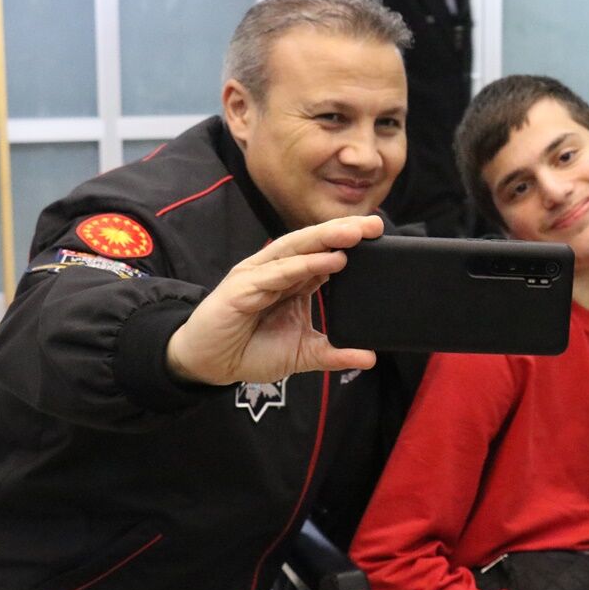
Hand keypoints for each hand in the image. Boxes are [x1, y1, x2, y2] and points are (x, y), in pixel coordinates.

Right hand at [165, 216, 383, 384]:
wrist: (208, 364)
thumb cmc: (250, 350)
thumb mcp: (303, 354)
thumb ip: (335, 353)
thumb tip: (370, 358)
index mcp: (294, 280)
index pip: (326, 253)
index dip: (351, 242)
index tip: (379, 235)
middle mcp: (277, 271)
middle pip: (314, 243)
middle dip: (344, 231)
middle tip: (374, 224)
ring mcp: (258, 275)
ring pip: (296, 249)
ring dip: (326, 239)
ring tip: (355, 233)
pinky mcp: (242, 287)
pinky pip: (277, 273)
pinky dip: (303, 265)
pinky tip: (328, 262)